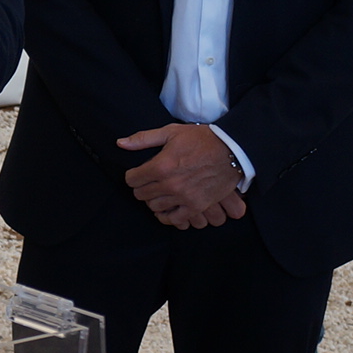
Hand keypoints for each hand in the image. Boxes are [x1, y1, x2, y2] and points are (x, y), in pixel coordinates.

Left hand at [119, 123, 245, 228]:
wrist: (233, 150)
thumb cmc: (201, 139)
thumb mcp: (171, 133)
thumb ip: (143, 139)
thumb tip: (120, 143)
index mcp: (160, 166)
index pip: (131, 180)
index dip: (132, 176)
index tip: (138, 173)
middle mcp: (170, 184)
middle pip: (141, 195)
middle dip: (142, 187)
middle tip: (149, 182)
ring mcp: (183, 197)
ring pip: (154, 207)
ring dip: (154, 200)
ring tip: (159, 192)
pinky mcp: (197, 206)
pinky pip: (173, 219)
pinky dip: (167, 215)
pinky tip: (168, 207)